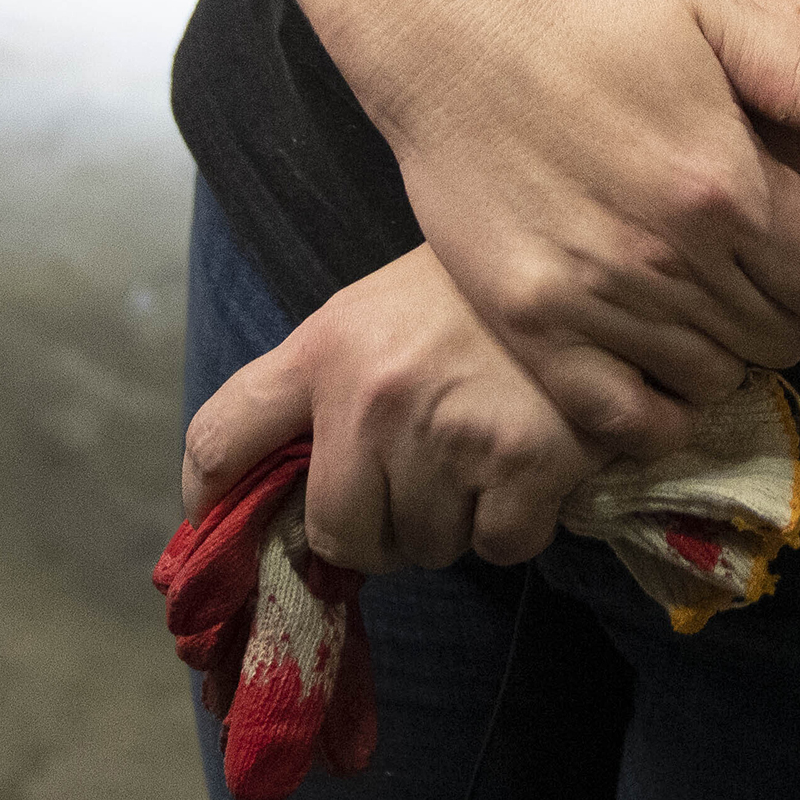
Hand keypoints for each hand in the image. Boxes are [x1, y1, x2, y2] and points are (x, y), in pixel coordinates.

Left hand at [185, 248, 599, 571]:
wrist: (593, 252)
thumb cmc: (478, 291)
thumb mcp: (381, 311)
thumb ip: (331, 389)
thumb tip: (301, 493)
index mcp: (326, 348)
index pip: (219, 437)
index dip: (206, 497)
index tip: (214, 520)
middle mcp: (372, 396)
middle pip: (336, 533)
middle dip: (375, 533)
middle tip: (418, 491)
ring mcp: (445, 433)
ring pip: (425, 548)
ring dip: (455, 522)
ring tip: (487, 451)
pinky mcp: (523, 464)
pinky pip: (499, 547)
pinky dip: (517, 524)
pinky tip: (535, 462)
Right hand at [336, 0, 799, 453]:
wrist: (450, 25)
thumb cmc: (589, 10)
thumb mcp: (711, 12)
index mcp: (724, 180)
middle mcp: (667, 254)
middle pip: (783, 339)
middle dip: (786, 312)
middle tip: (753, 277)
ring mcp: (594, 297)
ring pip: (713, 380)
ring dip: (724, 355)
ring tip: (702, 310)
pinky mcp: (530, 324)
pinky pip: (622, 418)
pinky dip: (656, 413)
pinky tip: (658, 372)